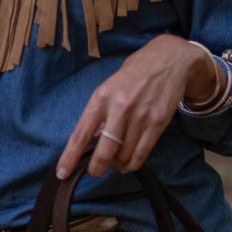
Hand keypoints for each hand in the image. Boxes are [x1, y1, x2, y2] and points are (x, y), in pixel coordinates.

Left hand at [56, 33, 219, 178]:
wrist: (168, 59)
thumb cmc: (134, 73)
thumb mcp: (110, 85)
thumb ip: (101, 111)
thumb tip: (94, 138)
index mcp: (102, 96)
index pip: (81, 133)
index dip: (70, 156)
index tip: (62, 172)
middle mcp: (120, 107)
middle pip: (104, 152)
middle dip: (96, 168)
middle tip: (95, 170)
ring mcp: (140, 116)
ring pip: (123, 157)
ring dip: (116, 166)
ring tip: (115, 161)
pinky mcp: (157, 123)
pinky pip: (141, 154)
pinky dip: (132, 164)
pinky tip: (128, 162)